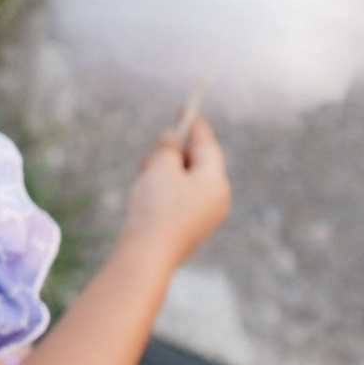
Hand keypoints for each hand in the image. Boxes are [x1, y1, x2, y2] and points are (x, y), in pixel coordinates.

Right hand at [115, 116, 228, 267]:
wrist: (147, 255)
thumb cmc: (155, 208)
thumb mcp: (160, 169)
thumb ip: (168, 149)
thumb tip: (172, 138)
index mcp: (216, 181)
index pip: (207, 144)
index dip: (195, 124)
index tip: (185, 108)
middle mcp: (217, 198)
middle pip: (201, 164)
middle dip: (179, 151)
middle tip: (159, 142)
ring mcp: (206, 217)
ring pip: (190, 182)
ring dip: (170, 170)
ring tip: (146, 167)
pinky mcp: (192, 229)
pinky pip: (184, 199)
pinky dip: (169, 188)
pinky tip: (150, 188)